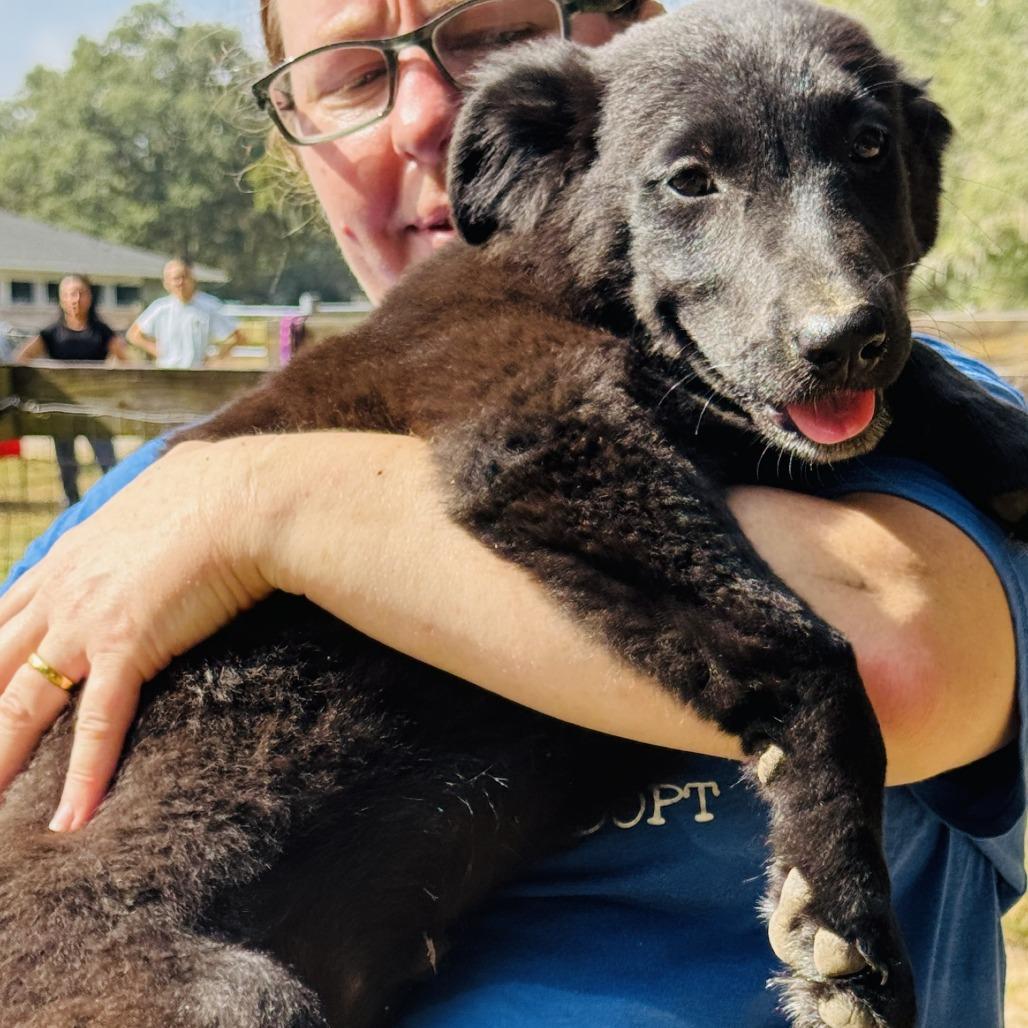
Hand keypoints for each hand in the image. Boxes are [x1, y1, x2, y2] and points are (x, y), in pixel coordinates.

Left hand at [0, 440, 271, 830]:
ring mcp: (88, 621)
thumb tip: (178, 480)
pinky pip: (100, 721)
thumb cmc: (218, 487)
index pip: (2, 618)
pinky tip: (70, 819)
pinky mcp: (129, 645)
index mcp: (69, 556)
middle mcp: (62, 592)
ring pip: (23, 702)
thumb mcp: (160, 490)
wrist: (246, 496)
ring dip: (1, 760)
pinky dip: (84, 776)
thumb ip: (151, 502)